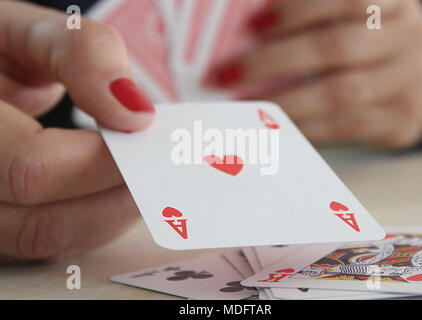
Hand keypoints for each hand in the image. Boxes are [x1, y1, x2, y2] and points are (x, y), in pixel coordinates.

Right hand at [0, 1, 153, 262]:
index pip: (33, 167)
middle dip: (116, 197)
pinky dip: (95, 218)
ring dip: (111, 215)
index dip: (100, 161)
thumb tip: (136, 111)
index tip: (144, 137)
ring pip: (49, 238)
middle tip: (159, 168)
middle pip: (42, 222)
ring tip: (146, 178)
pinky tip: (118, 190)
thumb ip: (83, 56)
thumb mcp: (30, 31)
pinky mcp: (5, 216)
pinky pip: (50, 235)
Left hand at [205, 0, 421, 149]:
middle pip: (335, 47)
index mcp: (391, 2)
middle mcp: (405, 37)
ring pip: (338, 94)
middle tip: (226, 75)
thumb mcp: (351, 19)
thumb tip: (248, 31)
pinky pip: (342, 127)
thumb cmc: (367, 45)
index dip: (296, 11)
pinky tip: (274, 125)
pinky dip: (303, 126)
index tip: (253, 25)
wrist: (415, 87)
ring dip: (283, 102)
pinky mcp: (398, 120)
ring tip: (243, 106)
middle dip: (273, 62)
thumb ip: (312, 19)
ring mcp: (406, 81)